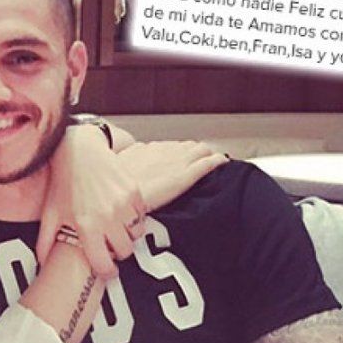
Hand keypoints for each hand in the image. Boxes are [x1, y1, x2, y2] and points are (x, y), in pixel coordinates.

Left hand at [40, 124, 145, 276]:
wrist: (79, 151)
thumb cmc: (63, 183)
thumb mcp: (50, 213)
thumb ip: (45, 242)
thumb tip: (42, 264)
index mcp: (86, 226)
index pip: (104, 264)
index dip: (107, 271)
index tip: (107, 270)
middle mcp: (107, 217)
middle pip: (125, 251)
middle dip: (118, 253)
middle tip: (110, 246)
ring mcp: (123, 204)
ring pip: (136, 234)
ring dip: (128, 235)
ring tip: (116, 228)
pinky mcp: (134, 191)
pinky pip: (142, 215)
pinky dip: (135, 218)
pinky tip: (122, 213)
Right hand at [113, 141, 227, 211]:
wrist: (122, 196)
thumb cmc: (120, 185)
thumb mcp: (120, 165)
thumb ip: (132, 157)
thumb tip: (137, 152)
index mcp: (151, 149)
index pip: (172, 146)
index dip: (179, 152)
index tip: (181, 158)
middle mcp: (167, 151)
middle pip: (188, 146)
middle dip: (195, 152)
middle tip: (198, 162)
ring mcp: (178, 162)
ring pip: (201, 150)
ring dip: (207, 155)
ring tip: (211, 162)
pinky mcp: (186, 175)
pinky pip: (208, 163)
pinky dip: (218, 161)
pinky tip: (223, 163)